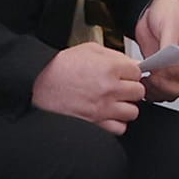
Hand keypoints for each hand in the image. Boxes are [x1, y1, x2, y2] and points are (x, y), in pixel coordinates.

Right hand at [32, 39, 147, 133]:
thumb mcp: (89, 50)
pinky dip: (117, 122)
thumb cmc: (60, 67)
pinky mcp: (96, 123)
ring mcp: (103, 108)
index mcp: (109, 68)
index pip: (138, 71)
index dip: (132, 71)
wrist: (40, 84)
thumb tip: (131, 62)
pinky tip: (110, 114)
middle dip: (131, 88)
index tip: (126, 73)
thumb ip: (114, 55)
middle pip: (139, 91)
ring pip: (133, 111)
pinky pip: (120, 128)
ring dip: (127, 106)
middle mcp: (109, 89)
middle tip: (122, 86)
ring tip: (117, 101)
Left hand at [134, 0, 178, 101]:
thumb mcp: (171, 23)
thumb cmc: (169, 12)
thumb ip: (169, 44)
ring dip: (156, 90)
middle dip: (166, 85)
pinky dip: (149, 91)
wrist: (153, 10)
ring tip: (145, 77)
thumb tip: (166, 62)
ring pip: (169, 94)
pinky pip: (157, 92)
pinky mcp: (159, 75)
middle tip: (153, 74)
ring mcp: (172, 72)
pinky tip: (141, 79)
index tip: (167, 67)